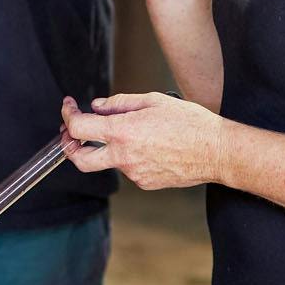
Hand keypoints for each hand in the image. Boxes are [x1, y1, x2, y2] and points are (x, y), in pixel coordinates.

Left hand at [60, 93, 226, 190]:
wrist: (216, 152)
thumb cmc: (191, 123)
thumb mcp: (153, 101)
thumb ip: (120, 103)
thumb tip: (98, 107)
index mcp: (123, 131)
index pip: (79, 128)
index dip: (68, 115)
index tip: (69, 107)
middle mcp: (124, 155)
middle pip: (80, 159)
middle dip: (69, 147)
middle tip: (71, 134)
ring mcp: (134, 173)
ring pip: (110, 161)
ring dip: (110, 147)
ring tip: (134, 131)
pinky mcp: (145, 183)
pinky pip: (129, 168)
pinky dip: (130, 156)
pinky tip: (150, 146)